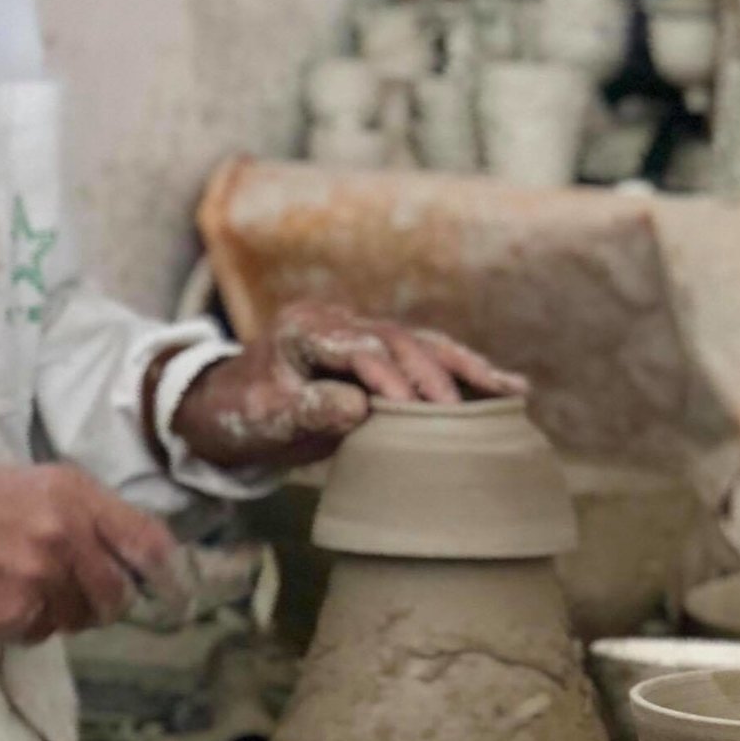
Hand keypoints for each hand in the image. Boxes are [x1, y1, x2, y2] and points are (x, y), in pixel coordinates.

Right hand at [0, 460, 179, 643]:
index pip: (149, 542)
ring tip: (18, 589)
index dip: (167, 576)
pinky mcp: (16, 611)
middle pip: (117, 594)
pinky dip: (24, 626)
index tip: (173, 595)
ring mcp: (44, 575)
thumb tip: (117, 553)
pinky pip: (40, 633)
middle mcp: (69, 532)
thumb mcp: (28, 483)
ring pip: (79, 618)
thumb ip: (79, 514)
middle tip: (71, 597)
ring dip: (59, 615)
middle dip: (102, 604)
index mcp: (76, 493)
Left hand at [167, 298, 524, 475]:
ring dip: (467, 369)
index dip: (390, 378)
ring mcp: (362, 335)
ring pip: (424, 346)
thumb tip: (360, 406)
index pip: (360, 349)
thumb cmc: (243, 415)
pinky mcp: (379, 355)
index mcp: (306, 329)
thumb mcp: (266, 418)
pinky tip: (507, 388)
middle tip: (462, 414)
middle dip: (435, 377)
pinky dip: (465, 374)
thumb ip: (308, 409)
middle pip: (400, 342)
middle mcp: (339, 322)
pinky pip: (428, 360)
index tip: (414, 409)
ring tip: (511, 390)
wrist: (228, 409)